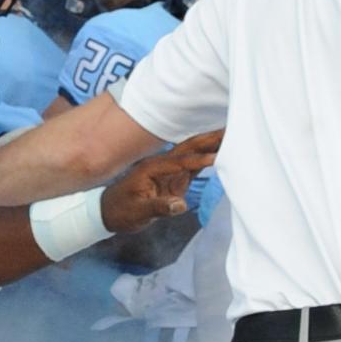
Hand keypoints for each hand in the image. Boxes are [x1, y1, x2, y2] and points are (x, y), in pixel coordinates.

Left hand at [97, 133, 220, 233]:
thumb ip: (159, 208)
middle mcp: (162, 164)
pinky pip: (193, 165)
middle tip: (230, 129)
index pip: (180, 162)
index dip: (198, 160)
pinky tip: (221, 152)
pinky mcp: (173, 178)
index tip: (217, 158)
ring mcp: (168, 170)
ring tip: (231, 135)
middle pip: (188, 148)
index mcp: (152, 168)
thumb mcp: (137, 212)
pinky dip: (207, 159)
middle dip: (208, 139)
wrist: (109, 212)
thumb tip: (181, 205)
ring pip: (193, 154)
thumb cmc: (120, 211)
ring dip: (210, 145)